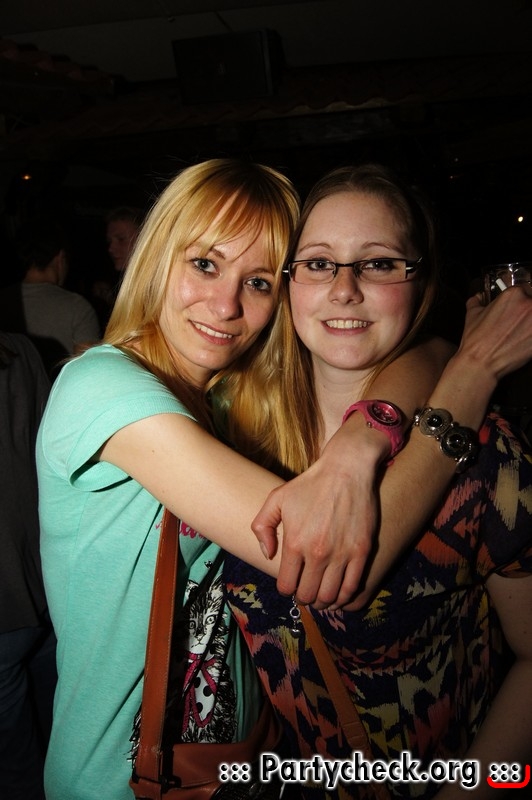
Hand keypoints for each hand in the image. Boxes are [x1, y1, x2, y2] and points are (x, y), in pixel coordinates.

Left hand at [252, 414, 386, 608]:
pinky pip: (352, 587)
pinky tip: (340, 593)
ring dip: (324, 601)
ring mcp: (342, 553)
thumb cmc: (310, 484)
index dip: (287, 589)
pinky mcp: (362, 551)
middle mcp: (317, 552)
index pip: (287, 586)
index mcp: (294, 543)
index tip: (291, 583)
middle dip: (304, 597)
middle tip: (307, 590)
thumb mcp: (276, 498)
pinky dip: (345, 597)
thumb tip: (267, 555)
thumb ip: (262, 527)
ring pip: (330, 596)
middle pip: (308, 595)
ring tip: (322, 594)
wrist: (346, 469)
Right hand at [460, 287, 531, 380]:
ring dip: (530, 325)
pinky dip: (531, 336)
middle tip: (519, 324)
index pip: (527, 289)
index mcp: (513, 294)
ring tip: (522, 333)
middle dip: (527, 314)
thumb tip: (478, 298)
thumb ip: (477, 302)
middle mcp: (527, 304)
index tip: (520, 310)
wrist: (481, 363)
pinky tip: (525, 341)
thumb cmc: (476, 341)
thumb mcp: (472, 315)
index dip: (522, 300)